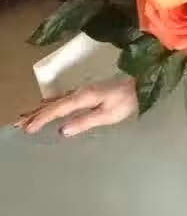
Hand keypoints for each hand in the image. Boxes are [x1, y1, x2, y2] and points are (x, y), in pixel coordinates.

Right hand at [14, 77, 137, 136]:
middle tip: (18, 124)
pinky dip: (52, 103)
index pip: (58, 109)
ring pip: (57, 100)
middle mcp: (80, 91)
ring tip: (27, 116)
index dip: (42, 118)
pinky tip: (48, 105)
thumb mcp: (108, 115)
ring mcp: (84, 90)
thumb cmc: (126, 101)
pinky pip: (64, 98)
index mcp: (84, 96)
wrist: (140, 84)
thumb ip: (85, 121)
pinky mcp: (88, 91)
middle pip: (53, 103)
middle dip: (36, 114)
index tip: (27, 128)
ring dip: (42, 108)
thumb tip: (62, 131)